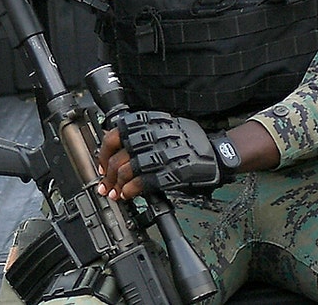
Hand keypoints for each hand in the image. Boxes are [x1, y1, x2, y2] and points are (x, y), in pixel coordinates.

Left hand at [97, 110, 222, 198]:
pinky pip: (141, 183)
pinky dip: (130, 191)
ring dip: (116, 186)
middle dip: (106, 175)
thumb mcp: (162, 125)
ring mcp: (159, 155)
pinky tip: (127, 195)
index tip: (101, 165)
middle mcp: (150, 137)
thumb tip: (116, 150)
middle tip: (104, 185)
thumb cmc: (189, 140)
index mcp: (146, 122)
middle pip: (116, 157)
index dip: (103, 154)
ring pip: (125, 171)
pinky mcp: (168, 173)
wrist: (216, 153)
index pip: (113, 136)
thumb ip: (139, 133)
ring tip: (114, 194)